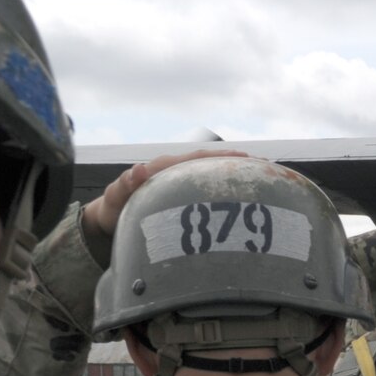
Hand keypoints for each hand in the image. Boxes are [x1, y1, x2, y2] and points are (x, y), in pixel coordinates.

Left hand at [81, 147, 248, 243]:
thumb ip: (125, 183)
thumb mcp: (116, 196)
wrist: (110, 218)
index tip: (246, 158)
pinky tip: (242, 201)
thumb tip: (140, 168)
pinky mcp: (181, 196)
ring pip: (211, 176)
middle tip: (265, 168)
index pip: (198, 158)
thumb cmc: (114, 207)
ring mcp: (180, 184)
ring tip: (262, 181)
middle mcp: (175, 172)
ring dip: (234, 176)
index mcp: (164, 168)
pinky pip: (206, 191)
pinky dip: (225, 192)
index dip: (222, 157)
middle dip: (237, 163)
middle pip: (211, 163)